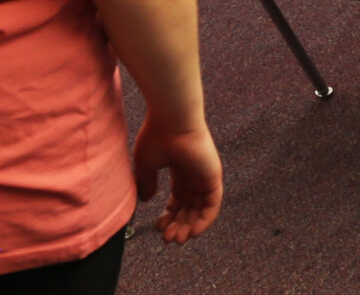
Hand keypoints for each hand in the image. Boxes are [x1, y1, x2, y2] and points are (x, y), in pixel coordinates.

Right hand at [133, 113, 223, 244]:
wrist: (171, 119)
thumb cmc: (157, 136)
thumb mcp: (146, 165)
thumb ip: (146, 183)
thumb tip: (147, 201)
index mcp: (180, 168)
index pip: (179, 198)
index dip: (170, 214)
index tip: (158, 227)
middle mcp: (194, 172)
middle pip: (189, 206)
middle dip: (178, 224)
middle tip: (168, 239)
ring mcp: (205, 174)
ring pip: (200, 208)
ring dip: (189, 226)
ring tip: (177, 239)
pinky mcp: (213, 176)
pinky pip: (213, 204)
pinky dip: (204, 220)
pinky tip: (192, 233)